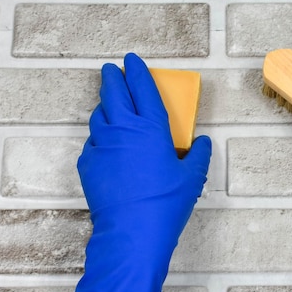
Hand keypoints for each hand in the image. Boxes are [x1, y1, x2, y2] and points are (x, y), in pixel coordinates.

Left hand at [61, 53, 211, 291]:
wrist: (132, 231)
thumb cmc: (167, 202)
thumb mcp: (192, 178)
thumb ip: (199, 156)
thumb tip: (204, 143)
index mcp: (151, 128)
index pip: (143, 88)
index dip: (137, 71)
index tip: (132, 59)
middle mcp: (123, 129)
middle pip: (114, 92)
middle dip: (112, 77)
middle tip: (111, 69)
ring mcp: (102, 145)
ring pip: (99, 115)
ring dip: (105, 106)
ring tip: (110, 106)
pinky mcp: (88, 163)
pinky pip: (93, 142)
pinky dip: (100, 137)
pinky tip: (107, 146)